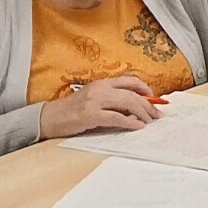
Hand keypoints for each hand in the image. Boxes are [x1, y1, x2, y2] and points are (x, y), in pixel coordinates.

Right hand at [39, 76, 161, 139]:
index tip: (153, 96)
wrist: (50, 117)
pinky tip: (137, 126)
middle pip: (132, 94)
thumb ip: (110, 100)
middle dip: (148, 105)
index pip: (129, 80)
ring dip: (142, 113)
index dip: (144, 87)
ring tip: (150, 121)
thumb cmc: (72, 110)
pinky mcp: (91, 115)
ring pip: (127, 103)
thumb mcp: (93, 99)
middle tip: (157, 114)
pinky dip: (130, 122)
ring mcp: (95, 101)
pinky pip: (117, 118)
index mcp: (102, 83)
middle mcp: (100, 89)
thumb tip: (134, 108)